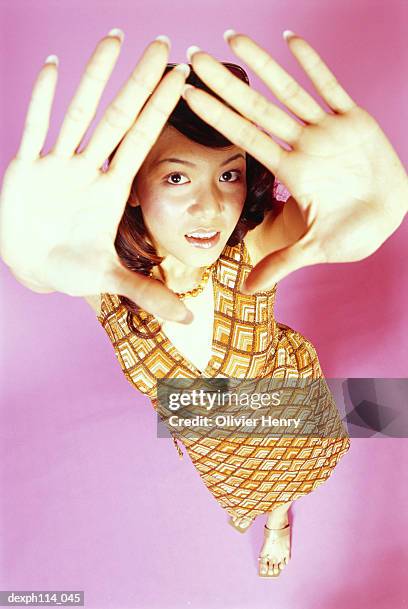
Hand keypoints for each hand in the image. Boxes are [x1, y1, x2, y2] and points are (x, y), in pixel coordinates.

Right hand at [0, 31, 192, 323]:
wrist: (32, 266)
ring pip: (80, 112)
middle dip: (139, 83)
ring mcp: (58, 164)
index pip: (143, 142)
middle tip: (162, 45)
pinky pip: (35, 126)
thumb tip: (190, 319)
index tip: (183, 78)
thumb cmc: (71, 268)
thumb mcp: (109, 279)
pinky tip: (52, 66)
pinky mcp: (27, 166)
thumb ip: (148, 293)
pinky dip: (41, 98)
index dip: (162, 111)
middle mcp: (90, 169)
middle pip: (119, 118)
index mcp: (113, 190)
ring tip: (114, 39)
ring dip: (96, 78)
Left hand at [182, 30, 407, 290]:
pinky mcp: (356, 120)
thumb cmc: (354, 234)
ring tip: (232, 38)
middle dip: (226, 84)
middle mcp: (303, 146)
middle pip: (256, 109)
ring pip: (288, 90)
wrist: (390, 219)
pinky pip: (332, 86)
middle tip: (192, 56)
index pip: (245, 138)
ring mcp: (327, 130)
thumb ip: (281, 264)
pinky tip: (292, 39)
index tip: (186, 97)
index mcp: (291, 172)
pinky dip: (314, 64)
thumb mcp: (316, 250)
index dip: (216, 118)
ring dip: (263, 64)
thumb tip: (245, 290)